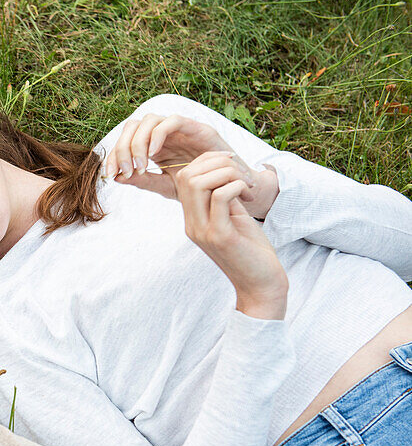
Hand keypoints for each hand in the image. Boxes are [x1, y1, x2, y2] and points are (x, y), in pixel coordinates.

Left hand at [105, 114, 279, 218]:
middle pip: (134, 125)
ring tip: (140, 165)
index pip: (126, 139)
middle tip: (124, 169)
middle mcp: (165, 134)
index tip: (110, 174)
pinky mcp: (197, 128)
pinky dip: (158, 134)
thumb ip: (144, 180)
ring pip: (149, 119)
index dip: (114, 154)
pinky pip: (172, 121)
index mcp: (154, 146)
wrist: (232, 188)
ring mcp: (180, 129)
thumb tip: (116, 177)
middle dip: (123, 147)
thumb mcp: (167, 186)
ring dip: (138, 142)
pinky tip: (154, 155)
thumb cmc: (201, 188)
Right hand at [175, 152, 287, 319]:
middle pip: (188, 175)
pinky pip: (220, 197)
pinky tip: (250, 196)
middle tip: (242, 174)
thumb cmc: (251, 252)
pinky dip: (237, 186)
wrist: (261, 285)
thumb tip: (227, 171)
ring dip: (228, 174)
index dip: (207, 161)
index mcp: (192, 219)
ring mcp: (203, 231)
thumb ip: (226, 198)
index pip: (184, 176)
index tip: (233, 166)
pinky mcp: (220, 236)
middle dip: (217, 163)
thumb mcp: (235, 218)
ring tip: (247, 185)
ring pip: (200, 183)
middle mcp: (192, 224)